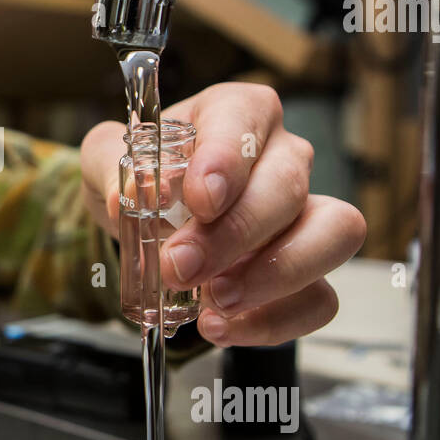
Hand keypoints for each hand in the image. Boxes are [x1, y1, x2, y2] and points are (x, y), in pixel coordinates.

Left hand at [80, 83, 366, 346]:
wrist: (146, 221)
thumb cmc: (140, 177)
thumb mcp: (107, 159)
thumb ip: (111, 169)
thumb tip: (127, 197)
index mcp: (237, 113)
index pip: (247, 121)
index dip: (227, 161)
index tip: (199, 199)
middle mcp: (284, 156)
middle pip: (287, 186)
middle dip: (235, 233)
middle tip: (181, 266)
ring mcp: (306, 214)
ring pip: (333, 234)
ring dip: (275, 274)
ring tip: (215, 300)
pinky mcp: (309, 271)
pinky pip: (319, 299)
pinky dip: (273, 321)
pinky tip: (221, 326)